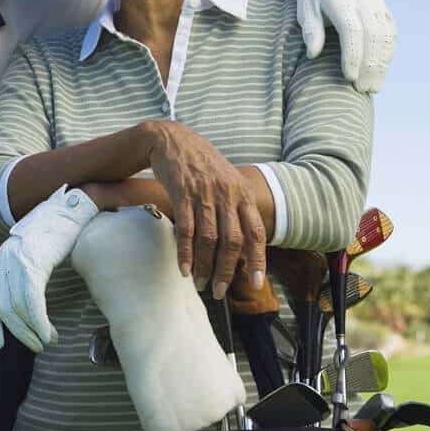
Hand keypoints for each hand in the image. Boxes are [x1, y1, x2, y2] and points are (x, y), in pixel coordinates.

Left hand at [0, 186, 98, 351]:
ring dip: (31, 331)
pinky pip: (31, 300)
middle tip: (35, 346)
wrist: (72, 206)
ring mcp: (17, 260)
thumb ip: (25, 274)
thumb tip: (25, 303)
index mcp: (1, 259)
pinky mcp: (34, 261)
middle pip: (1, 308)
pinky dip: (39, 322)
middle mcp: (4, 259)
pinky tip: (48, 333)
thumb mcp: (34, 254)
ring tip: (46, 340)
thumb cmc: (58, 232)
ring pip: (16, 308)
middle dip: (18, 333)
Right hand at [144, 122, 266, 298]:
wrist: (172, 139)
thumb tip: (242, 243)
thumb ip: (237, 208)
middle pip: (233, 240)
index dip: (257, 260)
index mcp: (243, 194)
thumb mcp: (227, 181)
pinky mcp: (182, 193)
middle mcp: (228, 194)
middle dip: (227, 270)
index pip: (256, 232)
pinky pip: (186, 229)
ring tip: (201, 284)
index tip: (254, 284)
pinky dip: (185, 252)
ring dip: (205, 266)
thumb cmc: (201, 164)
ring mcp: (205, 193)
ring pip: (209, 238)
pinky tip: (184, 268)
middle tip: (220, 292)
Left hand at [291, 0, 396, 92]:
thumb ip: (311, 30)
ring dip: (383, 62)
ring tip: (374, 85)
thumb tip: (313, 54)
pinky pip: (391, 29)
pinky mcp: (383, 5)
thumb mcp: (304, 8)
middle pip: (373, 36)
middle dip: (370, 65)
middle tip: (363, 89)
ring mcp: (376, 1)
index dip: (353, 55)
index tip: (349, 77)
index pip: (352, 31)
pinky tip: (382, 68)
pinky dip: (388, 50)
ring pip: (387, 34)